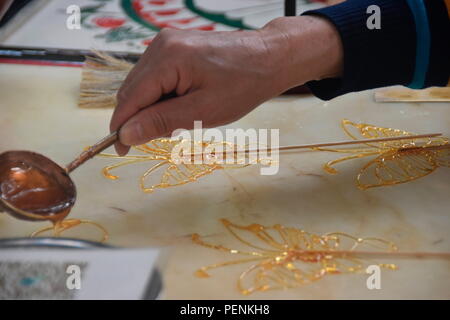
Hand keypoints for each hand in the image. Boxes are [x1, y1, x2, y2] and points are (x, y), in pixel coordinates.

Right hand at [110, 16, 342, 154]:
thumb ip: (161, 122)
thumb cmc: (242, 85)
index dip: (121, 126)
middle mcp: (161, 45)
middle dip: (139, 118)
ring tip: (180, 120)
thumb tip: (126, 135)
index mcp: (167, 58)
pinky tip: (180, 105)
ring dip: (152, 108)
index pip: (129, 98)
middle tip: (160, 138)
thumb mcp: (202, 111)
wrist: (269, 58)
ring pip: (143, 85)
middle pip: (132, 90)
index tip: (120, 150)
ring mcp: (167, 43)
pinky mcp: (175, 46)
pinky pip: (156, 76)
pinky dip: (162, 96)